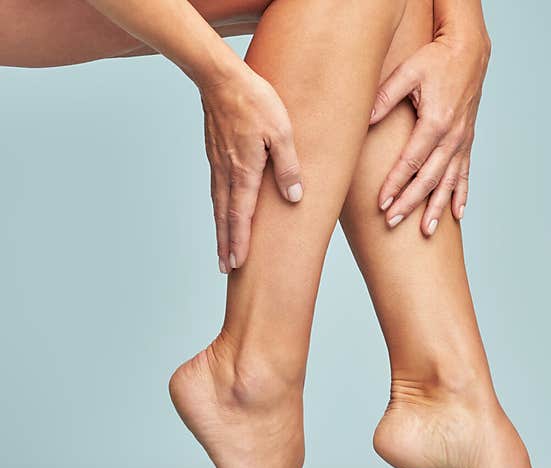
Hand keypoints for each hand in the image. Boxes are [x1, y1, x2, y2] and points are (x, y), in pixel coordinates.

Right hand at [200, 66, 302, 272]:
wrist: (219, 76)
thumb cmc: (254, 100)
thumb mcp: (282, 132)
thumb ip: (287, 166)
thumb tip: (294, 196)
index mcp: (243, 170)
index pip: (241, 215)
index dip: (240, 241)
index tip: (238, 263)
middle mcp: (226, 171)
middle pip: (225, 216)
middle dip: (226, 244)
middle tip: (225, 268)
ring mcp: (217, 163)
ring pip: (218, 204)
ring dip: (221, 229)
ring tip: (223, 249)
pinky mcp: (215, 153)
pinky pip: (217, 188)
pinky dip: (219, 209)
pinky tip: (222, 213)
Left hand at [370, 31, 489, 235]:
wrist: (469, 52)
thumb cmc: (435, 59)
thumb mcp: (407, 72)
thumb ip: (384, 97)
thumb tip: (363, 120)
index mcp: (436, 123)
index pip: (411, 162)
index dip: (395, 184)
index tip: (382, 203)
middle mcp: (452, 138)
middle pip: (428, 179)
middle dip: (410, 203)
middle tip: (393, 222)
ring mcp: (462, 142)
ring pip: (448, 183)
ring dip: (437, 208)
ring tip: (427, 230)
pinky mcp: (467, 142)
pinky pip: (465, 174)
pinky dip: (461, 195)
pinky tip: (457, 215)